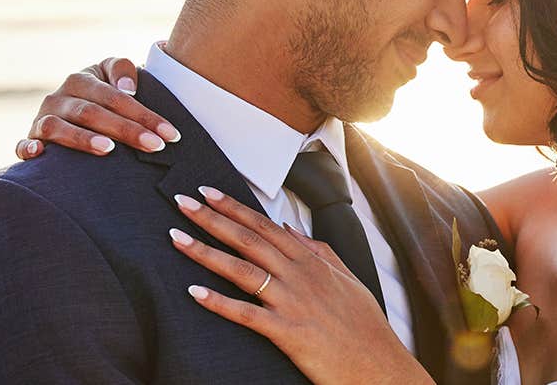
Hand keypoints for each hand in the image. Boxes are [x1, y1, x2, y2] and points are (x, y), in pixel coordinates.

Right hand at [15, 57, 179, 159]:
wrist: (72, 109)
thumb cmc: (103, 96)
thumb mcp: (113, 76)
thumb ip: (122, 69)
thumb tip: (128, 89)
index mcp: (83, 80)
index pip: (116, 96)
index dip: (144, 114)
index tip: (170, 135)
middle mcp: (60, 97)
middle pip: (92, 112)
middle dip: (126, 130)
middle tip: (154, 146)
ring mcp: (42, 118)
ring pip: (58, 126)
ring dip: (82, 138)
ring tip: (108, 149)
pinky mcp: (31, 139)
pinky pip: (23, 144)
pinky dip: (28, 148)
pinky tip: (40, 154)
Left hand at [170, 187, 432, 384]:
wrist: (380, 366)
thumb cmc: (364, 326)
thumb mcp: (346, 277)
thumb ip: (317, 251)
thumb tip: (291, 230)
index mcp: (311, 261)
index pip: (265, 226)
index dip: (234, 207)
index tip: (208, 192)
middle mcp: (299, 275)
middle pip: (248, 240)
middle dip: (212, 218)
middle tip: (182, 201)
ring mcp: (293, 303)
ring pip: (241, 270)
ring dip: (205, 252)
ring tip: (176, 238)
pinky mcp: (288, 333)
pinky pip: (247, 314)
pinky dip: (219, 303)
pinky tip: (194, 293)